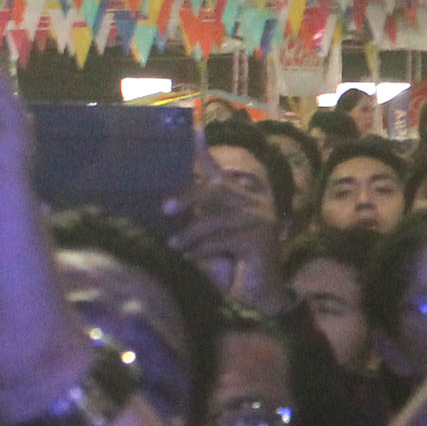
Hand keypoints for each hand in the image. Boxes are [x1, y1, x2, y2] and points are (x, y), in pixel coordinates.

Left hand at [169, 154, 287, 309]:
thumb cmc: (235, 265)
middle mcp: (256, 205)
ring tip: (173, 244)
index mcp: (245, 199)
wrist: (261, 295)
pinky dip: (201, 249)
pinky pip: (221, 239)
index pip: (219, 172)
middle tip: (166, 209)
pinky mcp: (259, 241)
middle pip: (216, 189)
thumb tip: (169, 203)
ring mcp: (260, 222)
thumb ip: (201, 216)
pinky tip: (189, 258)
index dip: (205, 152)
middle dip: (189, 197)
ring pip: (215, 218)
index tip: (193, 130)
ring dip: (190, 232)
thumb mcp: (214, 235)